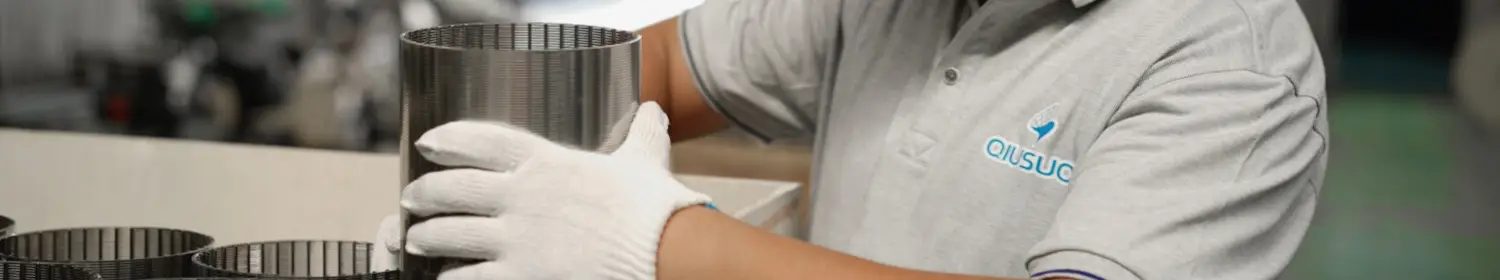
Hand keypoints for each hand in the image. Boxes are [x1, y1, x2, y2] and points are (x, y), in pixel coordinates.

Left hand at [387, 102, 710, 278]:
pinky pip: (469, 278)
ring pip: (451, 234)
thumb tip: (652, 110)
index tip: (428, 142)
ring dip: (426, 237)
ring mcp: (518, 240)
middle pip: (456, 188)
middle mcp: (523, 197)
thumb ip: (642, 135)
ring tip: (414, 240)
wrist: (664, 252)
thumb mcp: (646, 162)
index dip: (451, 138)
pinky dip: (449, 279)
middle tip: (411, 197)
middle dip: (426, 192)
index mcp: (549, 163)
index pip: (486, 141)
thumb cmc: (656, 209)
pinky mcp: (520, 277)